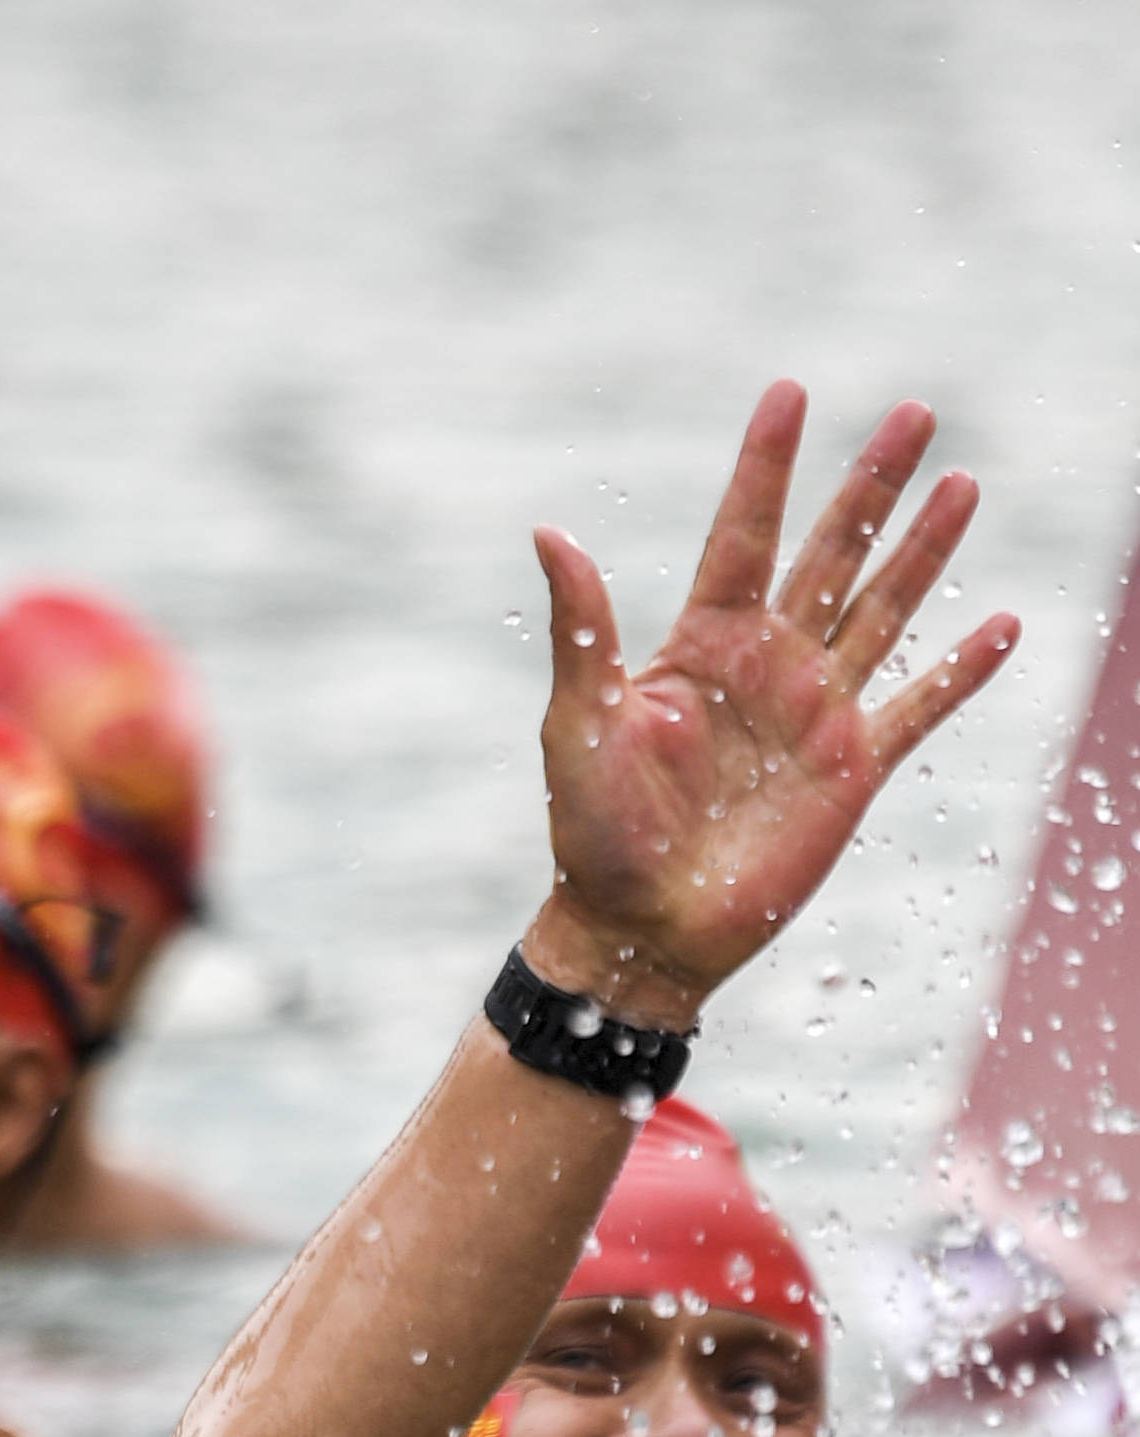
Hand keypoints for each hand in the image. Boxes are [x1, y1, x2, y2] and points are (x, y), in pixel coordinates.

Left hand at [528, 382, 1015, 1024]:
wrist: (641, 927)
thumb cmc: (593, 833)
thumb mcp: (577, 725)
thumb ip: (582, 630)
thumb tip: (550, 533)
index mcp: (700, 645)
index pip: (741, 533)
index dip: (766, 466)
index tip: (791, 392)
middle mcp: (765, 665)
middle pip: (830, 552)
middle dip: (870, 485)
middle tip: (915, 410)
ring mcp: (814, 713)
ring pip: (882, 610)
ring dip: (924, 550)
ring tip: (962, 483)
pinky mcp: (852, 770)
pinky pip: (917, 708)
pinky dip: (960, 671)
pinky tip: (1002, 624)